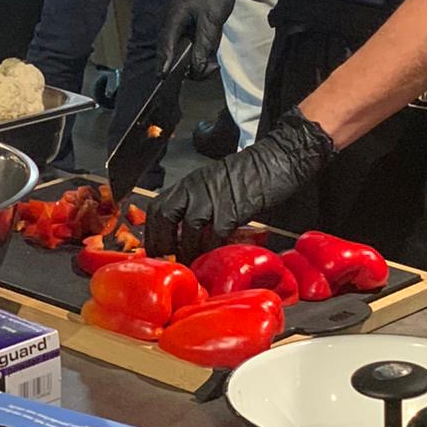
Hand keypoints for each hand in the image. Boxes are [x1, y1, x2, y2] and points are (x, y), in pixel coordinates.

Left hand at [145, 107, 335, 262]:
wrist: (274, 161)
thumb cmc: (248, 175)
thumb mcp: (214, 184)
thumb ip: (198, 203)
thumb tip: (183, 232)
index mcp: (190, 182)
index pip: (158, 206)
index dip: (152, 231)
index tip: (155, 249)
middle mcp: (196, 187)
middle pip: (164, 215)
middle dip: (162, 242)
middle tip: (167, 260)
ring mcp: (212, 198)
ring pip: (187, 229)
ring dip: (186, 251)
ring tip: (191, 265)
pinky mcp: (231, 210)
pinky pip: (214, 236)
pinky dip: (210, 251)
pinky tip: (213, 258)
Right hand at [156, 0, 244, 78]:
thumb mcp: (212, 20)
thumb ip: (203, 46)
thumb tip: (196, 70)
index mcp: (173, 18)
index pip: (165, 47)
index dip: (164, 65)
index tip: (163, 80)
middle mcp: (172, 20)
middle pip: (170, 49)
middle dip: (181, 65)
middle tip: (198, 75)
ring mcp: (179, 20)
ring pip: (179, 46)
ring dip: (191, 58)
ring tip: (207, 68)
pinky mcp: (187, 20)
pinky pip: (187, 40)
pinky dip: (195, 49)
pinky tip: (207, 55)